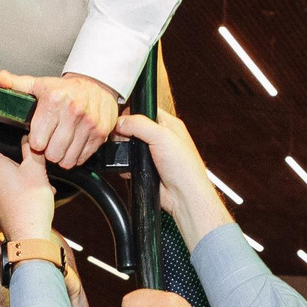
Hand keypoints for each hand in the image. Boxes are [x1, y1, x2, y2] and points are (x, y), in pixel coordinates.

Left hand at [0, 69, 118, 168]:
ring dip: (61, 156)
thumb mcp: (36, 84)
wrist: (96, 86)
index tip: (37, 136)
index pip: (37, 139)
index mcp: (53, 100)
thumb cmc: (63, 89)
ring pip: (67, 159)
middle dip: (47, 151)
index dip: (34, 141)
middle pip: (52, 153)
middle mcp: (72, 112)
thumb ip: (10, 84)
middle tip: (48, 142)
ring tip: (59, 144)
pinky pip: (81, 158)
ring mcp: (88, 125)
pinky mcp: (100, 135)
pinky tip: (71, 145)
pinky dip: (75, 156)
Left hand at [0, 141, 55, 241]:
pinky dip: (17, 187)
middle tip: (23, 156)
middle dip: (6, 156)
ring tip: (33, 177)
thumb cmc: (29, 205)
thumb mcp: (37, 170)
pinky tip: (33, 191)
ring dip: (15, 173)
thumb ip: (32, 150)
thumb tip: (30, 138)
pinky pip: (3, 189)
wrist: (29, 236)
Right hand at [111, 110, 228, 242]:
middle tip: (125, 141)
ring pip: (129, 146)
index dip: (132, 114)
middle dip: (125, 134)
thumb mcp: (162, 137)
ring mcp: (153, 153)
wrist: (183, 196)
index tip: (124, 121)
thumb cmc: (184, 168)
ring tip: (129, 156)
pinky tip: (131, 168)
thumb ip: (140, 124)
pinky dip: (126, 165)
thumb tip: (121, 121)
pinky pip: (129, 162)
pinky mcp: (146, 168)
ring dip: (125, 151)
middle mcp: (161, 137)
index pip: (145, 110)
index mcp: (168, 124)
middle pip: (133, 128)